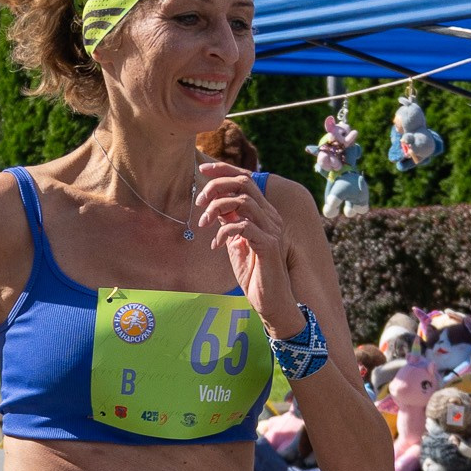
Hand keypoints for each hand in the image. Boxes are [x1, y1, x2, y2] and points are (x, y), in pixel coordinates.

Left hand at [191, 167, 298, 337]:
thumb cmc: (254, 273)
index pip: (246, 180)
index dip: (224, 170)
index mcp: (263, 213)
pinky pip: (243, 227)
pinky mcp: (268, 245)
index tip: (202, 169)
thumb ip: (229, 223)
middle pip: (244, 183)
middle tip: (199, 203)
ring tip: (203, 224)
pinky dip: (224, 232)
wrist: (271, 301)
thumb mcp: (236, 243)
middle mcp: (270, 216)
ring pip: (243, 202)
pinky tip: (215, 245)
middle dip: (217, 186)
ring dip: (217, 208)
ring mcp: (271, 230)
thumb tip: (216, 206)